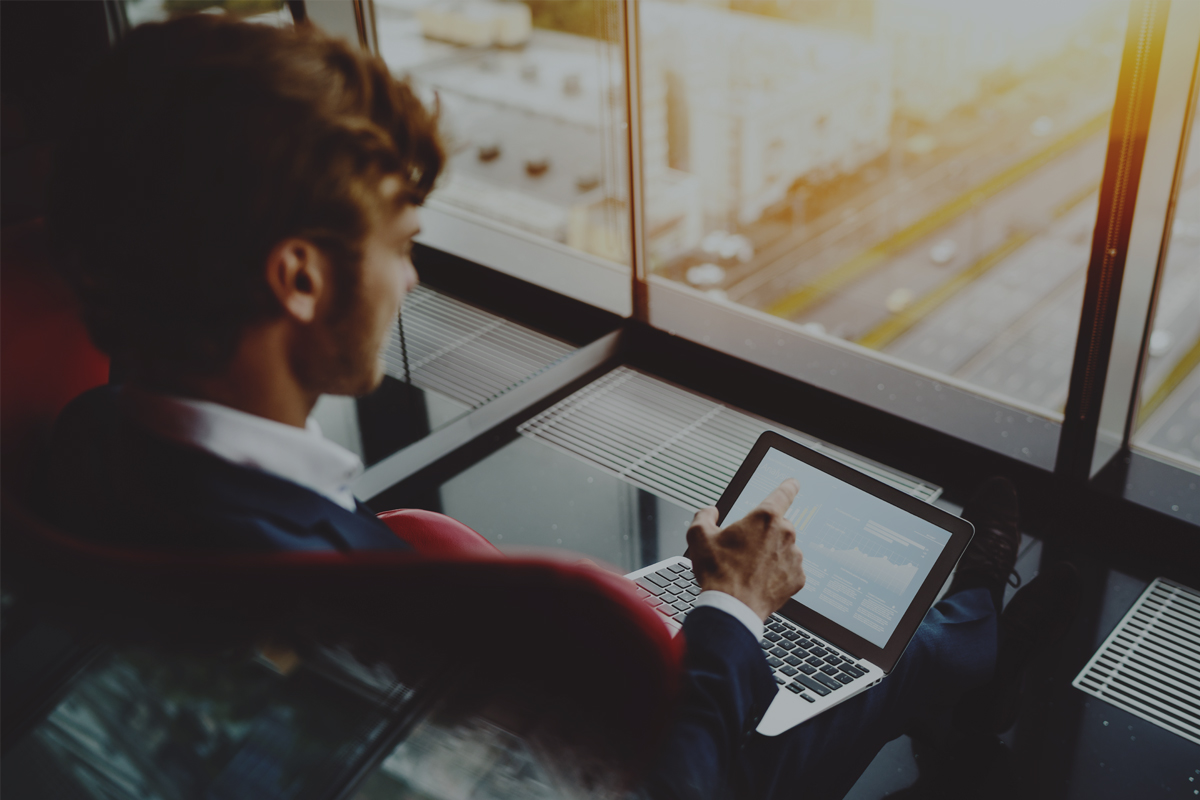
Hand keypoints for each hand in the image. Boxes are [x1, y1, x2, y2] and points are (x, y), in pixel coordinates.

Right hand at [686, 479, 805, 620]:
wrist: (732, 608)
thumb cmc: (718, 572)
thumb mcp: (698, 537)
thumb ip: (704, 516)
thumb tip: (710, 512)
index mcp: (764, 518)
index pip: (783, 493)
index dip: (788, 486)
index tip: (793, 482)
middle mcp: (785, 533)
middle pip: (777, 526)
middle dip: (763, 534)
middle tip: (743, 550)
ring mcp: (794, 557)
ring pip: (784, 548)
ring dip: (770, 554)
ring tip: (749, 570)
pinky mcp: (797, 578)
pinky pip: (789, 570)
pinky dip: (777, 573)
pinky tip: (759, 581)